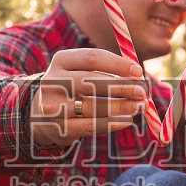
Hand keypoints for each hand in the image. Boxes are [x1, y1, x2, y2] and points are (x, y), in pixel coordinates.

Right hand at [31, 48, 146, 146]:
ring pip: (92, 105)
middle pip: (91, 81)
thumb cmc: (72, 89)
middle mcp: (53, 81)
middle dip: (121, 87)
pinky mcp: (59, 127)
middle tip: (141, 92)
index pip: (92, 58)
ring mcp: (53, 106)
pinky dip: (111, 123)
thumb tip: (137, 77)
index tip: (138, 71)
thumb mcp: (81, 72)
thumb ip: (106, 71)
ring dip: (120, 106)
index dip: (117, 64)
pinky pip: (90, 125)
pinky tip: (126, 121)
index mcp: (61, 60)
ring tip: (139, 107)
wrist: (43, 115)